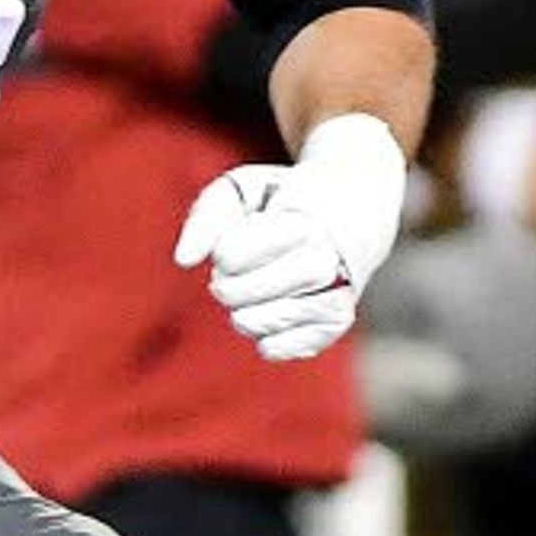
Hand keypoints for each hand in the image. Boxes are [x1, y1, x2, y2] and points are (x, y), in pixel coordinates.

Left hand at [173, 112, 406, 360]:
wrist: (352, 211)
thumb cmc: (283, 199)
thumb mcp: (243, 188)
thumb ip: (207, 216)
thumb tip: (184, 261)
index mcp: (306, 221)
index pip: (233, 256)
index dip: (224, 250)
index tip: (239, 238)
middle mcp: (329, 262)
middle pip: (239, 294)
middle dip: (227, 283)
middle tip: (236, 269)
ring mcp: (337, 298)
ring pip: (255, 323)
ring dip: (243, 308)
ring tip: (257, 286)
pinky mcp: (334, 326)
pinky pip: (274, 347)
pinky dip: (263, 332)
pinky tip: (274, 308)